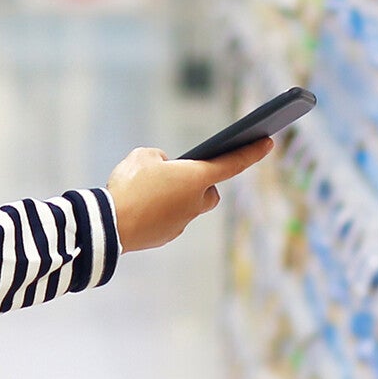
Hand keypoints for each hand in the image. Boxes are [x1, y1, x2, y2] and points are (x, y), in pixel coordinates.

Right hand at [106, 139, 274, 251]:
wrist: (109, 225)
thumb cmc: (129, 186)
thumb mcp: (141, 157)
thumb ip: (158, 158)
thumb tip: (163, 168)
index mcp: (196, 177)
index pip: (233, 162)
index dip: (252, 151)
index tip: (268, 142)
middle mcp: (196, 202)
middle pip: (210, 192)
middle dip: (201, 184)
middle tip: (179, 176)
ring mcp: (183, 222)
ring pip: (187, 207)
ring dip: (176, 199)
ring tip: (148, 192)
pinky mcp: (167, 236)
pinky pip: (169, 220)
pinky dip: (160, 213)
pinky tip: (140, 208)